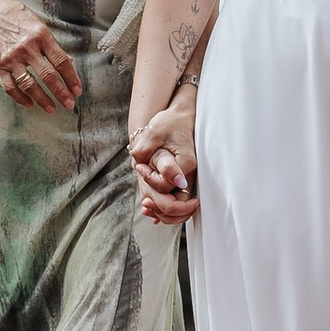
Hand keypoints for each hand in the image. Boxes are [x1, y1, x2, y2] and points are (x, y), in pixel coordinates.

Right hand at [0, 0, 80, 110]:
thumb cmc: (17, 18)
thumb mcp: (38, 25)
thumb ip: (52, 45)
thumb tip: (68, 63)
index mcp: (41, 36)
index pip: (61, 61)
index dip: (71, 78)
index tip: (77, 90)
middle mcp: (26, 48)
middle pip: (47, 75)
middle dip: (61, 93)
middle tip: (69, 104)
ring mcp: (11, 58)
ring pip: (29, 84)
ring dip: (42, 99)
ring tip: (51, 108)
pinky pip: (9, 87)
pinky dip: (20, 98)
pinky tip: (29, 104)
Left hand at [129, 96, 196, 221]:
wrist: (179, 119)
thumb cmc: (168, 123)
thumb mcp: (154, 132)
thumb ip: (147, 148)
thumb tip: (138, 162)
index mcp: (186, 164)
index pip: (167, 187)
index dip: (150, 181)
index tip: (139, 167)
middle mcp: (190, 174)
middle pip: (178, 205)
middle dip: (159, 208)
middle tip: (144, 206)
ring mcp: (188, 179)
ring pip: (180, 208)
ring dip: (162, 211)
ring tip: (146, 208)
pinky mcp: (183, 180)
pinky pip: (177, 201)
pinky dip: (165, 207)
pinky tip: (152, 209)